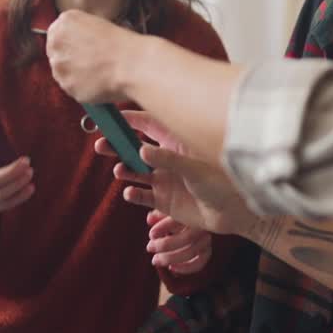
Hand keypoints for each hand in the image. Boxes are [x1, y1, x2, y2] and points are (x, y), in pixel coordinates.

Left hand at [46, 9, 143, 102]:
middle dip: (70, 58)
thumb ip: (79, 32)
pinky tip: (98, 82)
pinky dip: (81, 87)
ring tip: (97, 72)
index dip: (71, 42)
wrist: (133, 65)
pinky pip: (71, 88)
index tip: (81, 48)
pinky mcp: (66, 86)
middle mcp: (56, 43)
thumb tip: (77, 44)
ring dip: (74, 74)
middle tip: (91, 61)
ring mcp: (59, 66)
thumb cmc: (123, 44)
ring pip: (62, 72)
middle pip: (56, 53)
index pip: (57, 33)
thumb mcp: (98, 24)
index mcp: (64, 22)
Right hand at [95, 109, 253, 235]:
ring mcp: (164, 179)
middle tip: (100, 146)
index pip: (149, 125)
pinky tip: (130, 192)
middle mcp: (168, 159)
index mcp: (177, 143)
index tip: (112, 119)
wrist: (233, 213)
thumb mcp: (195, 168)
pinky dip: (134, 194)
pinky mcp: (164, 200)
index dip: (130, 120)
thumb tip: (141, 150)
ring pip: (136, 171)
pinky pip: (143, 195)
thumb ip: (168, 160)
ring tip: (119, 171)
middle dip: (118, 146)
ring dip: (124, 169)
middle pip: (136, 147)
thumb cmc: (221, 183)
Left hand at [146, 209, 210, 273]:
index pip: (180, 220)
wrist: (189, 219)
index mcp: (193, 211)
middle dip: (166, 245)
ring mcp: (206, 238)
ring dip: (172, 257)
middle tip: (149, 247)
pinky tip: (171, 267)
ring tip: (156, 260)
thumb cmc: (175, 211)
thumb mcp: (166, 209)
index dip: (165, 227)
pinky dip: (186, 267)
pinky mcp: (206, 250)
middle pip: (187, 238)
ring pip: (192, 251)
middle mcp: (202, 225)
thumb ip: (158, 214)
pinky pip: (200, 261)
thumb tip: (150, 219)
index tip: (151, 235)